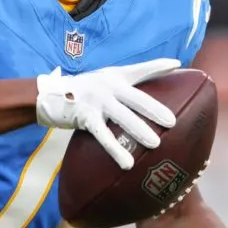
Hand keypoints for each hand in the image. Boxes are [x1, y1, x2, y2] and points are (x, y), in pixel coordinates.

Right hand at [35, 58, 179, 168]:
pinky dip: (115, 149)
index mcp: (115, 76)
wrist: (51, 95)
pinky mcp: (85, 116)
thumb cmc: (85, 89)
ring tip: (155, 144)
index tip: (176, 64)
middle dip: (155, 110)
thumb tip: (152, 80)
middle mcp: (108, 86)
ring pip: (122, 117)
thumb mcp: (105, 79)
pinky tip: (127, 163)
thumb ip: (126, 80)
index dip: (157, 66)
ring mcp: (96, 101)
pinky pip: (103, 135)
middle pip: (136, 98)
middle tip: (173, 122)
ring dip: (139, 130)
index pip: (140, 70)